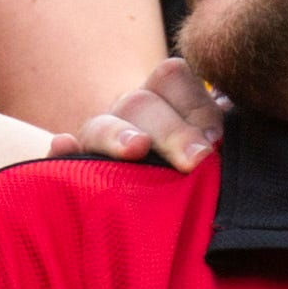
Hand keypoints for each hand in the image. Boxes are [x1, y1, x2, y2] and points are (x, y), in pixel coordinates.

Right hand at [57, 56, 225, 172]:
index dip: (196, 104)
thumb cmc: (205, 172)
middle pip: (140, 103)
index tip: (216, 140)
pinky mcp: (80, 166)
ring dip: (119, 136)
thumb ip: (218, 135)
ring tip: (137, 149)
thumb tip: (223, 139)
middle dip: (172, 131)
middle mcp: (130, 112)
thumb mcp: (215, 147)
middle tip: (197, 159)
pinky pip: (64, 155)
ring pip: (101, 124)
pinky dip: (64, 151)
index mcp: (164, 98)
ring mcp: (101, 138)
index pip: (172, 77)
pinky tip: (64, 147)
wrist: (170, 211)